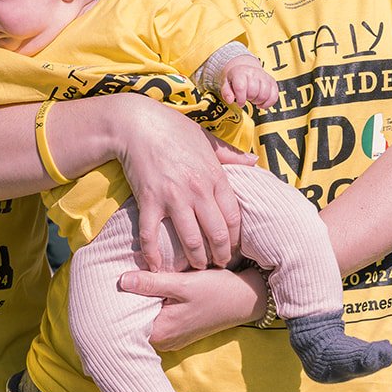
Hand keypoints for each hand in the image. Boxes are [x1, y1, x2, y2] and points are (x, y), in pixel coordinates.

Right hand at [114, 97, 248, 271]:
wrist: (137, 123)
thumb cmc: (173, 128)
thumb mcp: (206, 138)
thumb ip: (231, 154)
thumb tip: (254, 160)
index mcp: (215, 176)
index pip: (233, 217)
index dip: (236, 238)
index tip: (235, 248)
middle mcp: (198, 190)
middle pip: (216, 233)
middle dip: (220, 255)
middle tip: (219, 265)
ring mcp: (173, 197)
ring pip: (190, 240)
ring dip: (195, 259)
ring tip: (196, 268)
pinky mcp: (149, 200)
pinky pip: (151, 235)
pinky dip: (153, 255)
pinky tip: (156, 267)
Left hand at [120, 266, 266, 351]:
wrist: (246, 298)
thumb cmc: (217, 290)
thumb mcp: (183, 283)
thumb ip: (152, 283)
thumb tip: (122, 280)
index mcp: (162, 332)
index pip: (127, 321)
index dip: (119, 302)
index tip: (112, 284)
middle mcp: (164, 341)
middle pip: (136, 320)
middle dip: (129, 300)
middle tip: (122, 277)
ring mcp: (172, 338)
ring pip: (147, 318)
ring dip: (142, 302)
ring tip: (135, 281)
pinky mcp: (179, 332)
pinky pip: (158, 319)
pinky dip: (154, 305)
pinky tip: (153, 289)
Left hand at [221, 56, 278, 109]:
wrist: (245, 67)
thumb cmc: (236, 77)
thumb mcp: (226, 82)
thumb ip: (226, 92)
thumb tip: (230, 100)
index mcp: (240, 72)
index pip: (241, 87)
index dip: (241, 99)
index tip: (240, 103)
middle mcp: (253, 73)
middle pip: (254, 92)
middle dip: (249, 99)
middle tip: (246, 98)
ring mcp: (264, 77)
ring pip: (265, 95)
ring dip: (258, 101)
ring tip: (253, 98)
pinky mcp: (272, 81)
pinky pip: (274, 95)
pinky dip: (269, 103)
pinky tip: (262, 103)